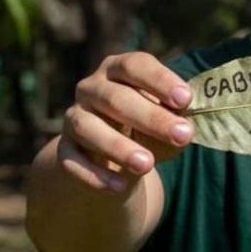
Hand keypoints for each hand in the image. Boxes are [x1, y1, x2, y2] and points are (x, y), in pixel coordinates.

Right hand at [57, 52, 193, 192]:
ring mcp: (74, 117)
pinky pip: (72, 160)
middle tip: (182, 135)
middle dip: (151, 118)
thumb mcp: (164, 116)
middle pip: (115, 98)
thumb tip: (184, 127)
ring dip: (118, 146)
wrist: (111, 155)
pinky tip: (120, 186)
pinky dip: (95, 175)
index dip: (160, 80)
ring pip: (87, 127)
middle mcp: (91, 87)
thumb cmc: (146, 125)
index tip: (186, 99)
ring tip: (147, 165)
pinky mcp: (64, 148)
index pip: (134, 65)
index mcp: (118, 69)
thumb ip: (174, 116)